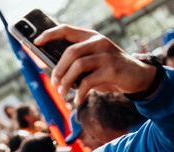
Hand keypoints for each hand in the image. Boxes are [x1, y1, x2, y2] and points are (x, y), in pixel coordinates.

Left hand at [34, 24, 157, 103]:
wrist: (137, 76)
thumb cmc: (109, 70)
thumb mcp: (92, 62)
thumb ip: (76, 62)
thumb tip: (51, 68)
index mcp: (90, 36)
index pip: (66, 29)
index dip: (49, 34)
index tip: (36, 42)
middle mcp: (98, 41)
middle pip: (70, 52)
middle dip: (58, 69)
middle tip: (53, 83)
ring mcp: (106, 54)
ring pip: (78, 65)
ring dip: (66, 81)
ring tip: (62, 92)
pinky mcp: (112, 69)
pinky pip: (88, 81)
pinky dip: (79, 92)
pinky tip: (77, 99)